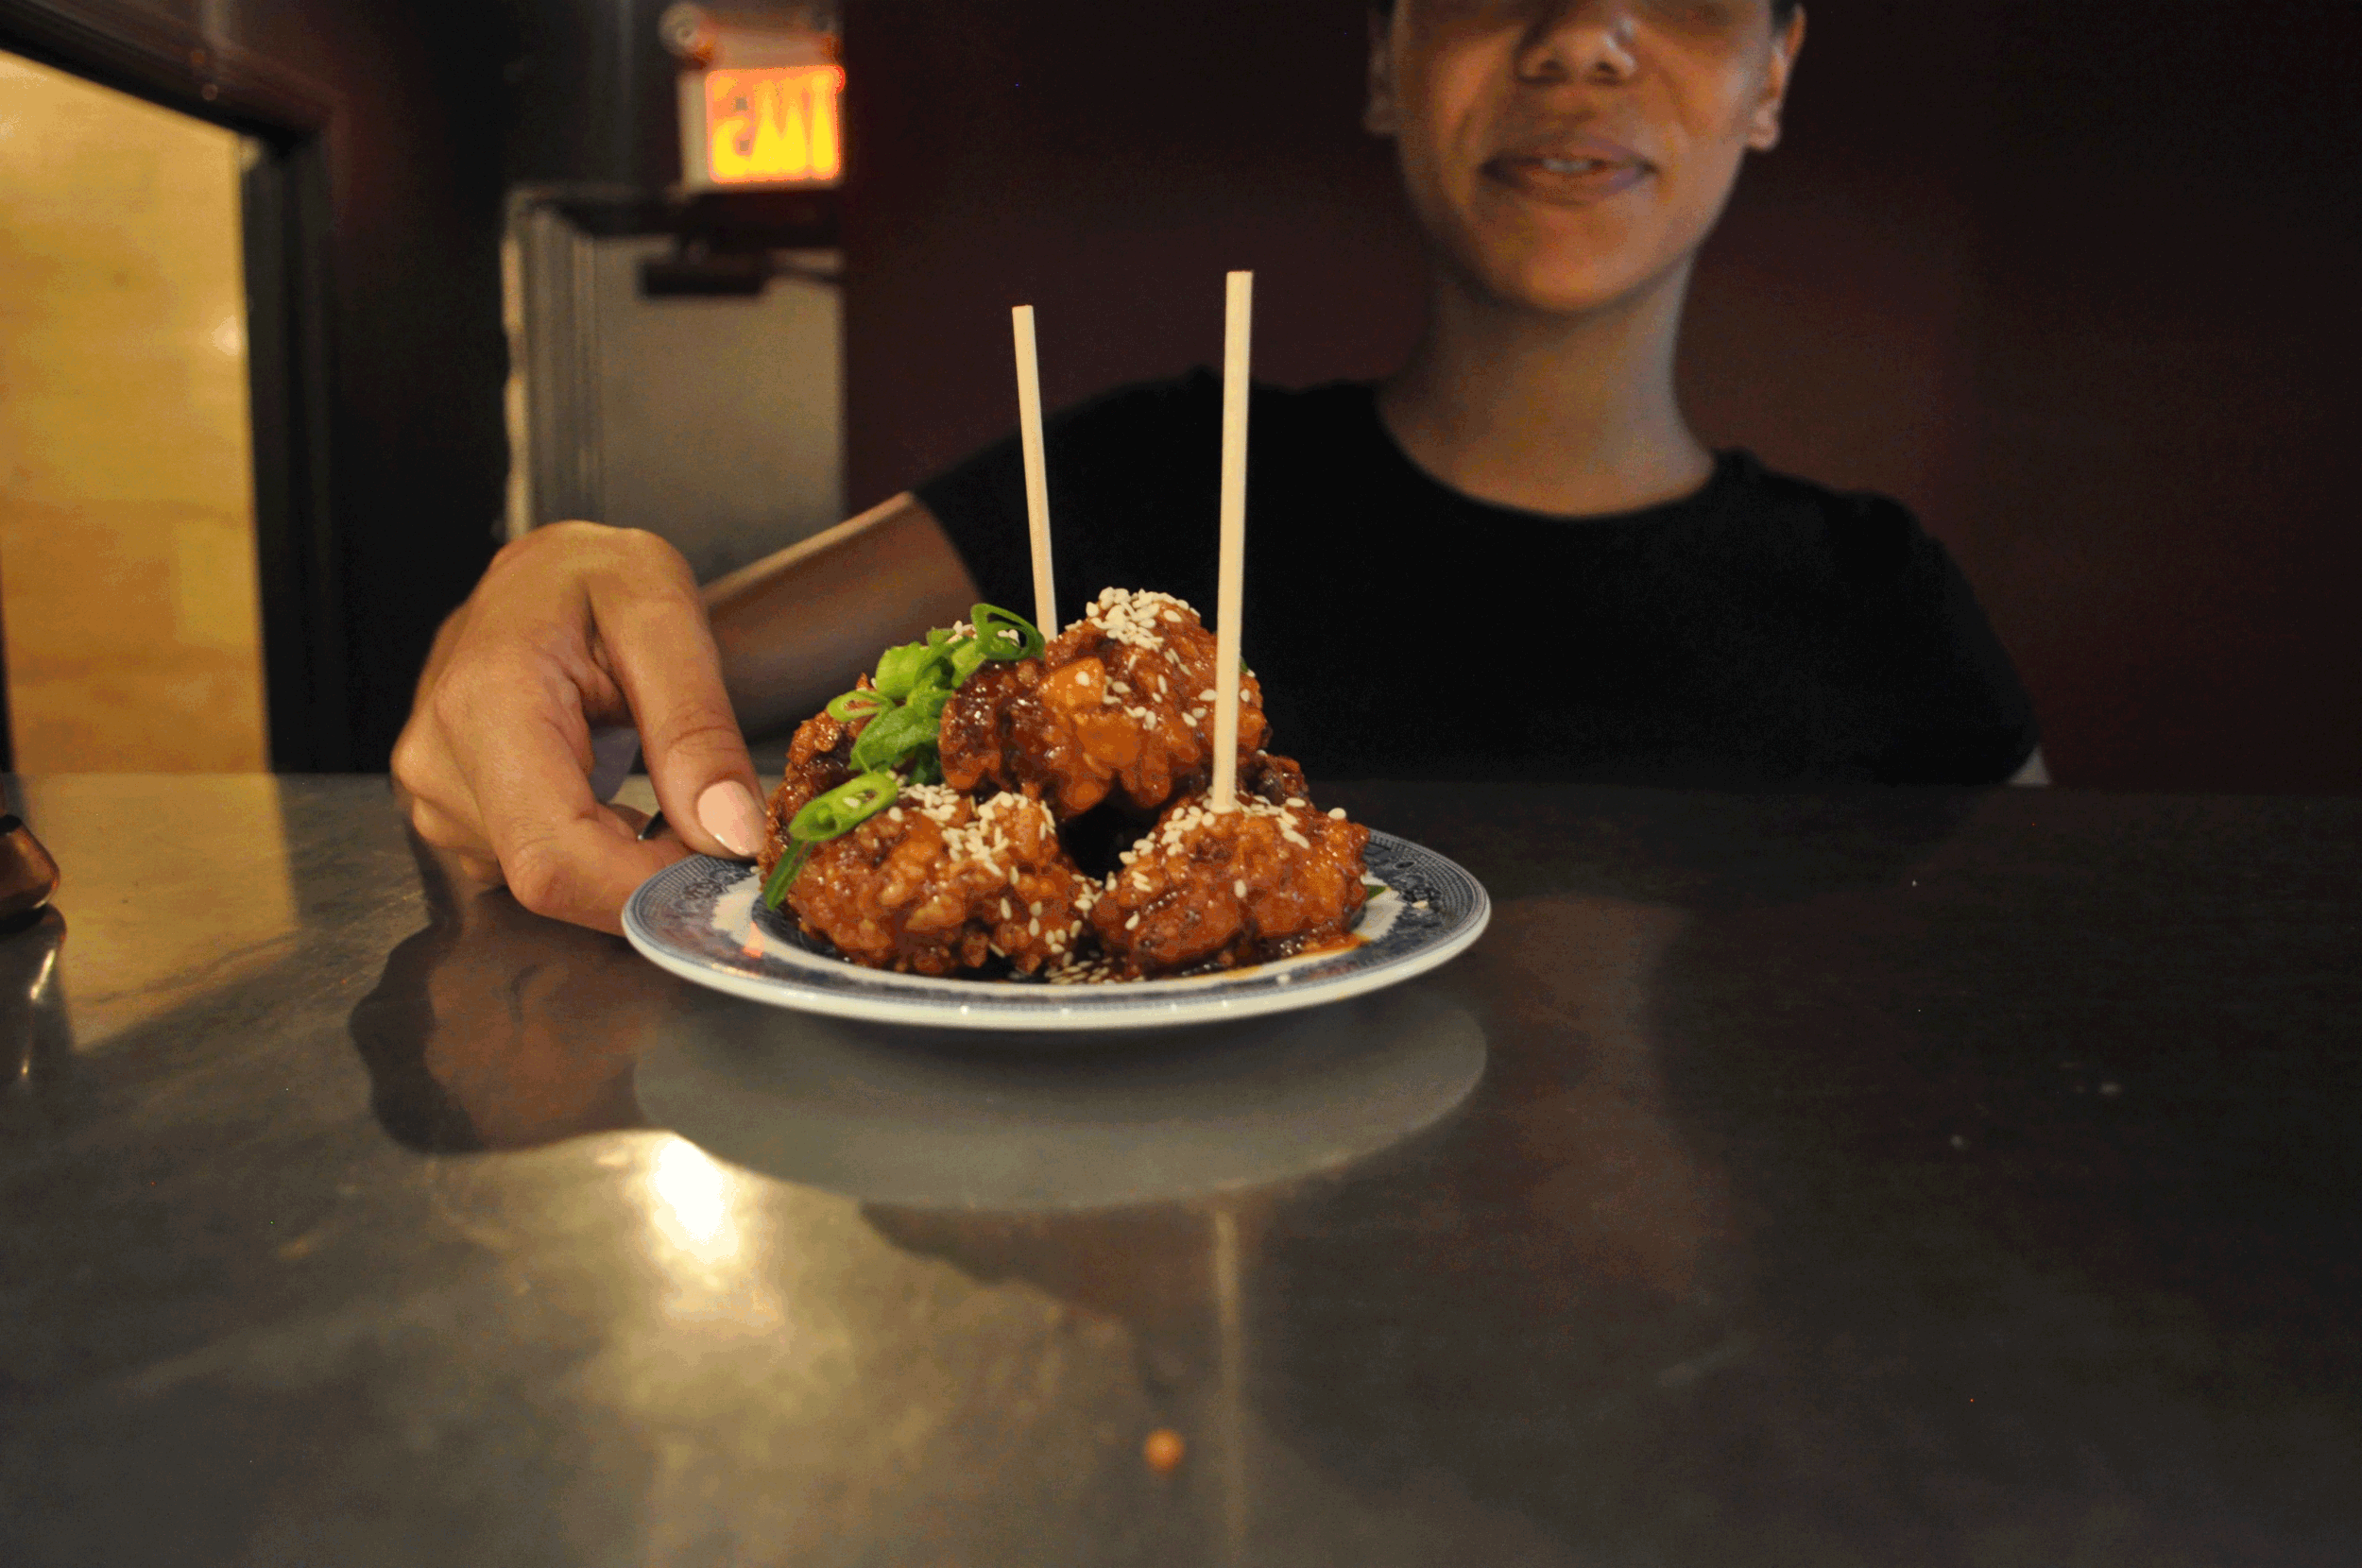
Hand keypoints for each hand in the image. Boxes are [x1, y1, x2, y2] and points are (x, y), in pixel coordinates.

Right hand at [392, 523, 767, 932]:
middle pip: (555, 881)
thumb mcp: (664, 616)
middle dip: (651, 879)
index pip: (556, 859)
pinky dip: (599, 855)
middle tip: (717, 829)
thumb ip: (696, 728)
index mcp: (488, 704)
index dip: (647, 892)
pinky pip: (538, 868)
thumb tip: (730, 836)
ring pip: (552, 883)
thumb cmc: (595, 578)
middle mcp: (441, 762)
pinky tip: (619, 799)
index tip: (724, 875)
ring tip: (662, 789)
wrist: (536, 571)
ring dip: (627, 863)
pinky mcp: (450, 815)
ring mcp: (434, 795)